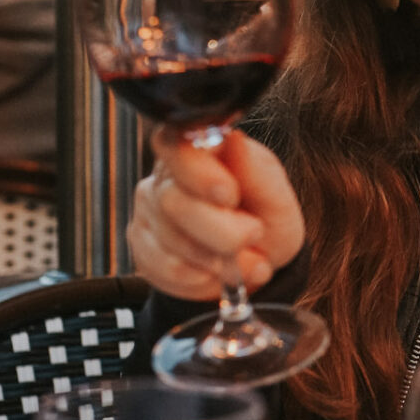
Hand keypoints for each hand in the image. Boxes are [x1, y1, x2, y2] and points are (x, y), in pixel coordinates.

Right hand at [128, 128, 305, 301]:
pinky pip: (165, 269)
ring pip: (170, 241)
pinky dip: (201, 279)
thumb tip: (233, 140)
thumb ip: (256, 173)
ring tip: (245, 259)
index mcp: (200, 151)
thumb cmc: (267, 222)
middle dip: (221, 232)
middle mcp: (165, 177)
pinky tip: (219, 272)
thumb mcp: (277, 199)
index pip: (176, 147)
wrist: (258, 261)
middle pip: (172, 202)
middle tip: (254, 236)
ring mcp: (148, 211)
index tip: (230, 196)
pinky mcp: (141, 246)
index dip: (198, 173)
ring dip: (217, 261)